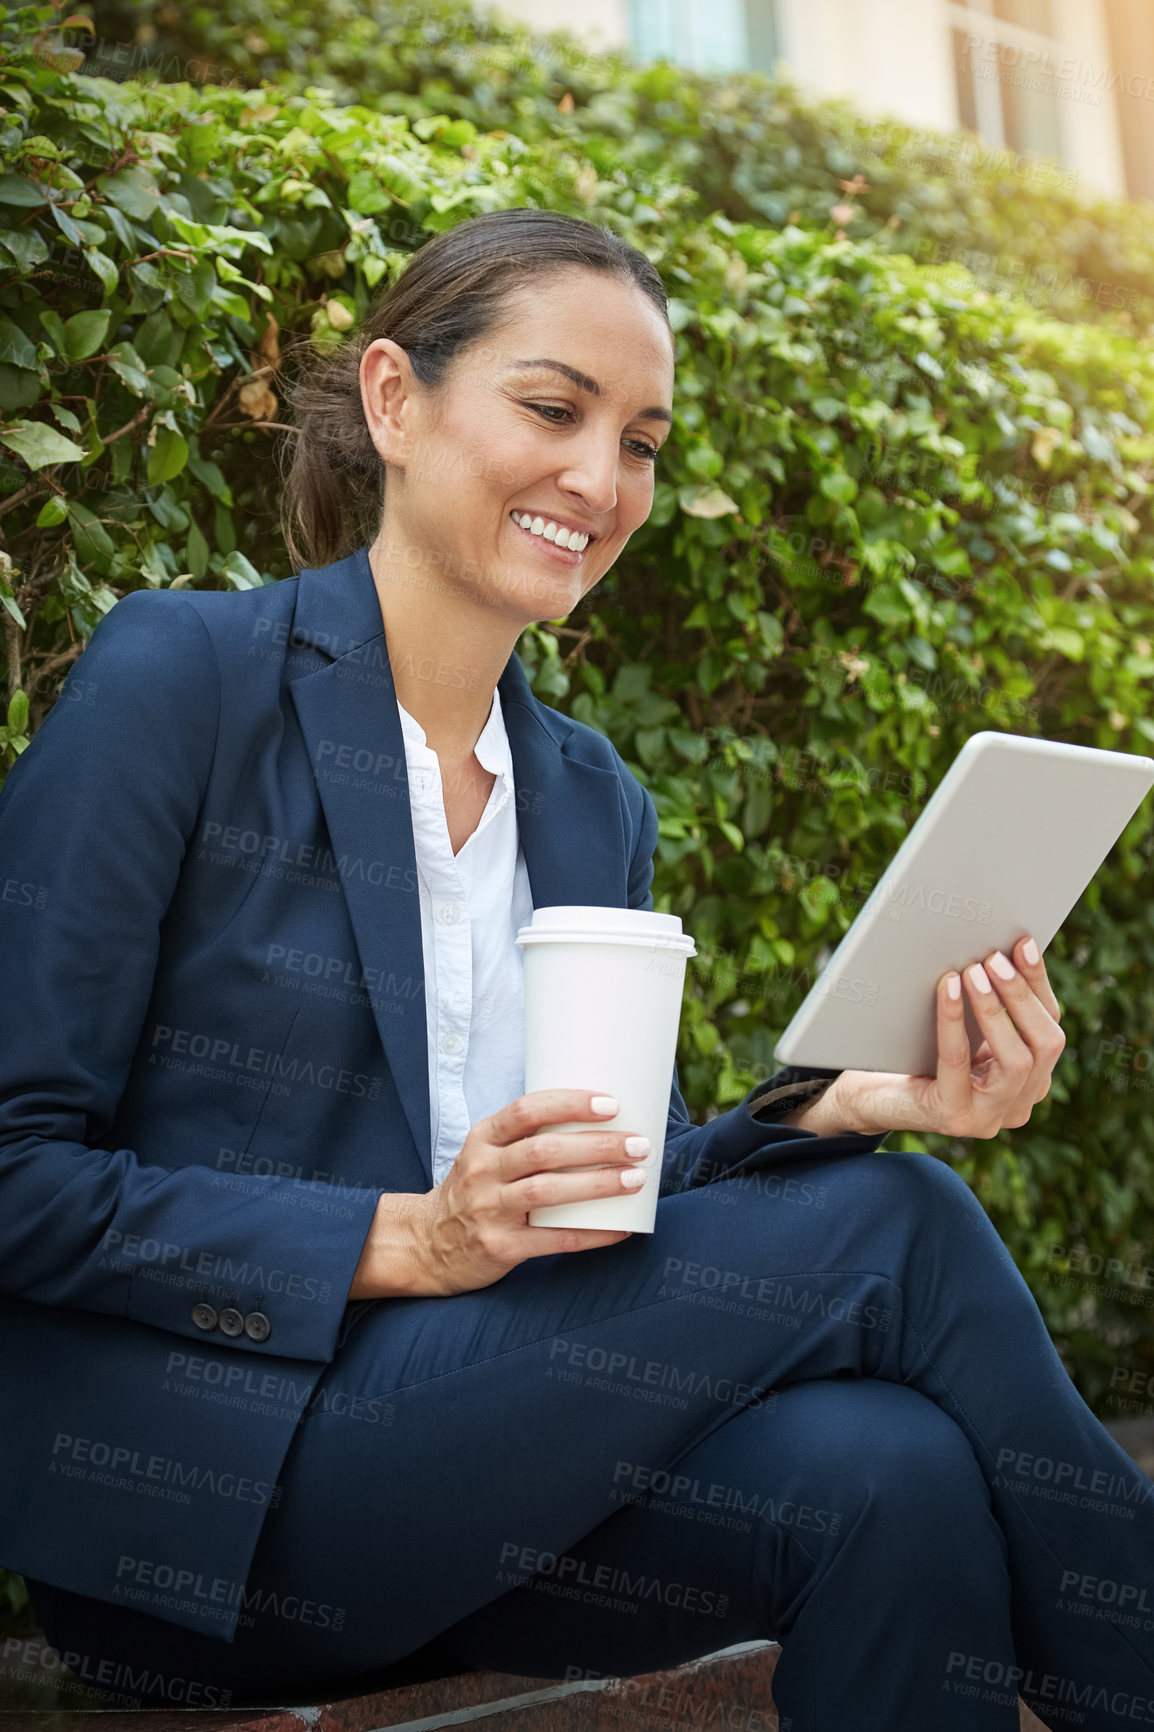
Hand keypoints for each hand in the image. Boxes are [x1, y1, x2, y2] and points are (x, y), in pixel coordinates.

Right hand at [350, 1090, 649, 1298]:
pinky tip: (620, 1229)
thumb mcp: (485, 1154)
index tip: (611, 1105)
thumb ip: (527, 1138)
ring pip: (548, 1192)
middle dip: (598, 1145)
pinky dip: (591, 1234)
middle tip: (638, 1145)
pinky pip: (552, 1240)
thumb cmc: (475, 1190)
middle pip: (545, 1151)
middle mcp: (483, 1170)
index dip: (571, 1104)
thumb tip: (601, 1123)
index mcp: (483, 1139)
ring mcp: (489, 1210)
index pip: (527, 1110)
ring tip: (635, 1179)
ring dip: (598, 1184)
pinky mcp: (499, 1247)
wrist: (427, 1244)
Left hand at [821, 934, 1065, 1139]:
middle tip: (994, 958)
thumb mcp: (967, 1033)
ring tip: (973, 971)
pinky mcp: (954, 1118)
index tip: (1023, 945)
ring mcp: (990, 1118)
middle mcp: (1019, 1106)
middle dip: (1021, 996)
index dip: (1038, 985)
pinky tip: (948, 989)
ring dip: (994, 1009)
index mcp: (1031, 1083)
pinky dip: (954, 1021)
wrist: (876, 1100)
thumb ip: (990, 1007)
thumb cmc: (921, 1057)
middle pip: (1045, 1046)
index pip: (1050, 1029)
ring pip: (1016, 1061)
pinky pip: (958, 1062)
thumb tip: (1002, 951)